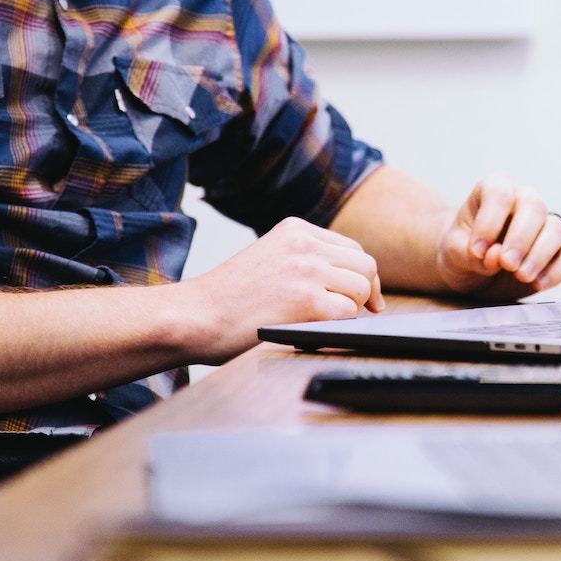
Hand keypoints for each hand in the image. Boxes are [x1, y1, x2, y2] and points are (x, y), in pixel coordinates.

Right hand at [183, 216, 382, 360]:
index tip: (362, 297)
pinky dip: (339, 327)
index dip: (361, 275)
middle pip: (365, 266)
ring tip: (324, 322)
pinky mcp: (307, 301)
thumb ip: (305, 260)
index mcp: (296, 230)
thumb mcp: (269, 258)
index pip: (352, 248)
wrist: (195, 315)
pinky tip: (316, 330)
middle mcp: (304, 244)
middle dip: (365, 292)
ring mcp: (307, 271)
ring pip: (362, 289)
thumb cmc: (229, 297)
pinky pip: (348, 313)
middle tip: (359, 313)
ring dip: (351, 310)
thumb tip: (354, 283)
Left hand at [435, 173, 560, 298]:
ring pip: (557, 228)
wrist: (472, 272)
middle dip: (521, 238)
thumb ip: (468, 254)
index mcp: (494, 189)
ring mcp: (544, 225)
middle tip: (507, 264)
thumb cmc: (461, 252)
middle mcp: (523, 200)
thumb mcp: (452, 253)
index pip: (499, 193)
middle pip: (534, 207)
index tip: (476, 250)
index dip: (489, 222)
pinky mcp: (557, 251)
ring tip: (521, 276)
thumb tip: (497, 257)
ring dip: (541, 255)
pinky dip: (557, 271)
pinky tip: (537, 284)